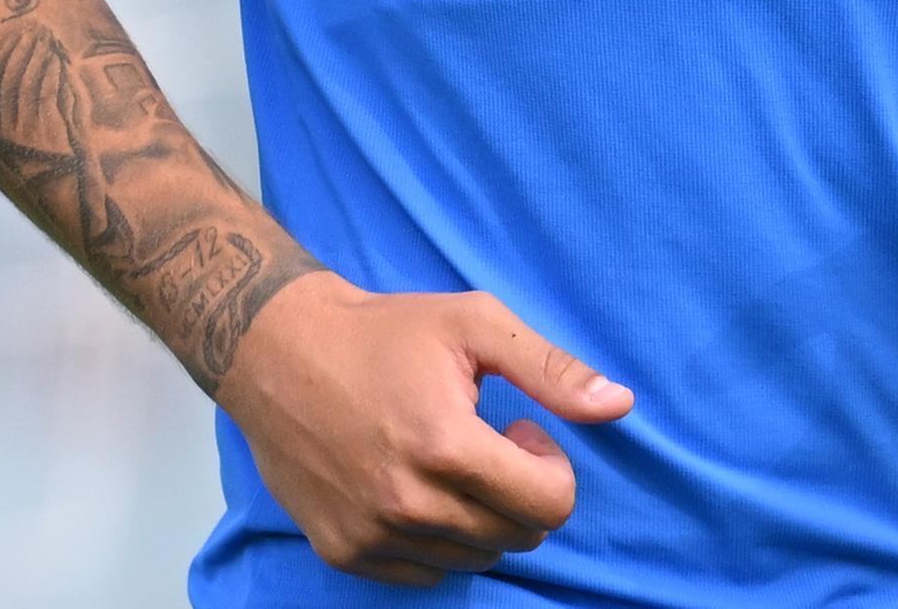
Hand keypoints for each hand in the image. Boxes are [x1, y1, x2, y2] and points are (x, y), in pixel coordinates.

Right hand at [212, 274, 634, 585]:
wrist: (278, 351)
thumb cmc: (384, 332)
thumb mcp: (475, 324)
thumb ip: (552, 369)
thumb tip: (620, 405)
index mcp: (447, 446)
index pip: (549, 506)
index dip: (550, 467)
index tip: (519, 430)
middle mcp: (408, 502)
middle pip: (517, 537)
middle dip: (520, 491)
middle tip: (485, 441)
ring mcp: (372, 534)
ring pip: (474, 559)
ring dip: (479, 518)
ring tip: (446, 460)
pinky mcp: (344, 552)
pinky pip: (424, 572)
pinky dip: (437, 539)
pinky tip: (415, 485)